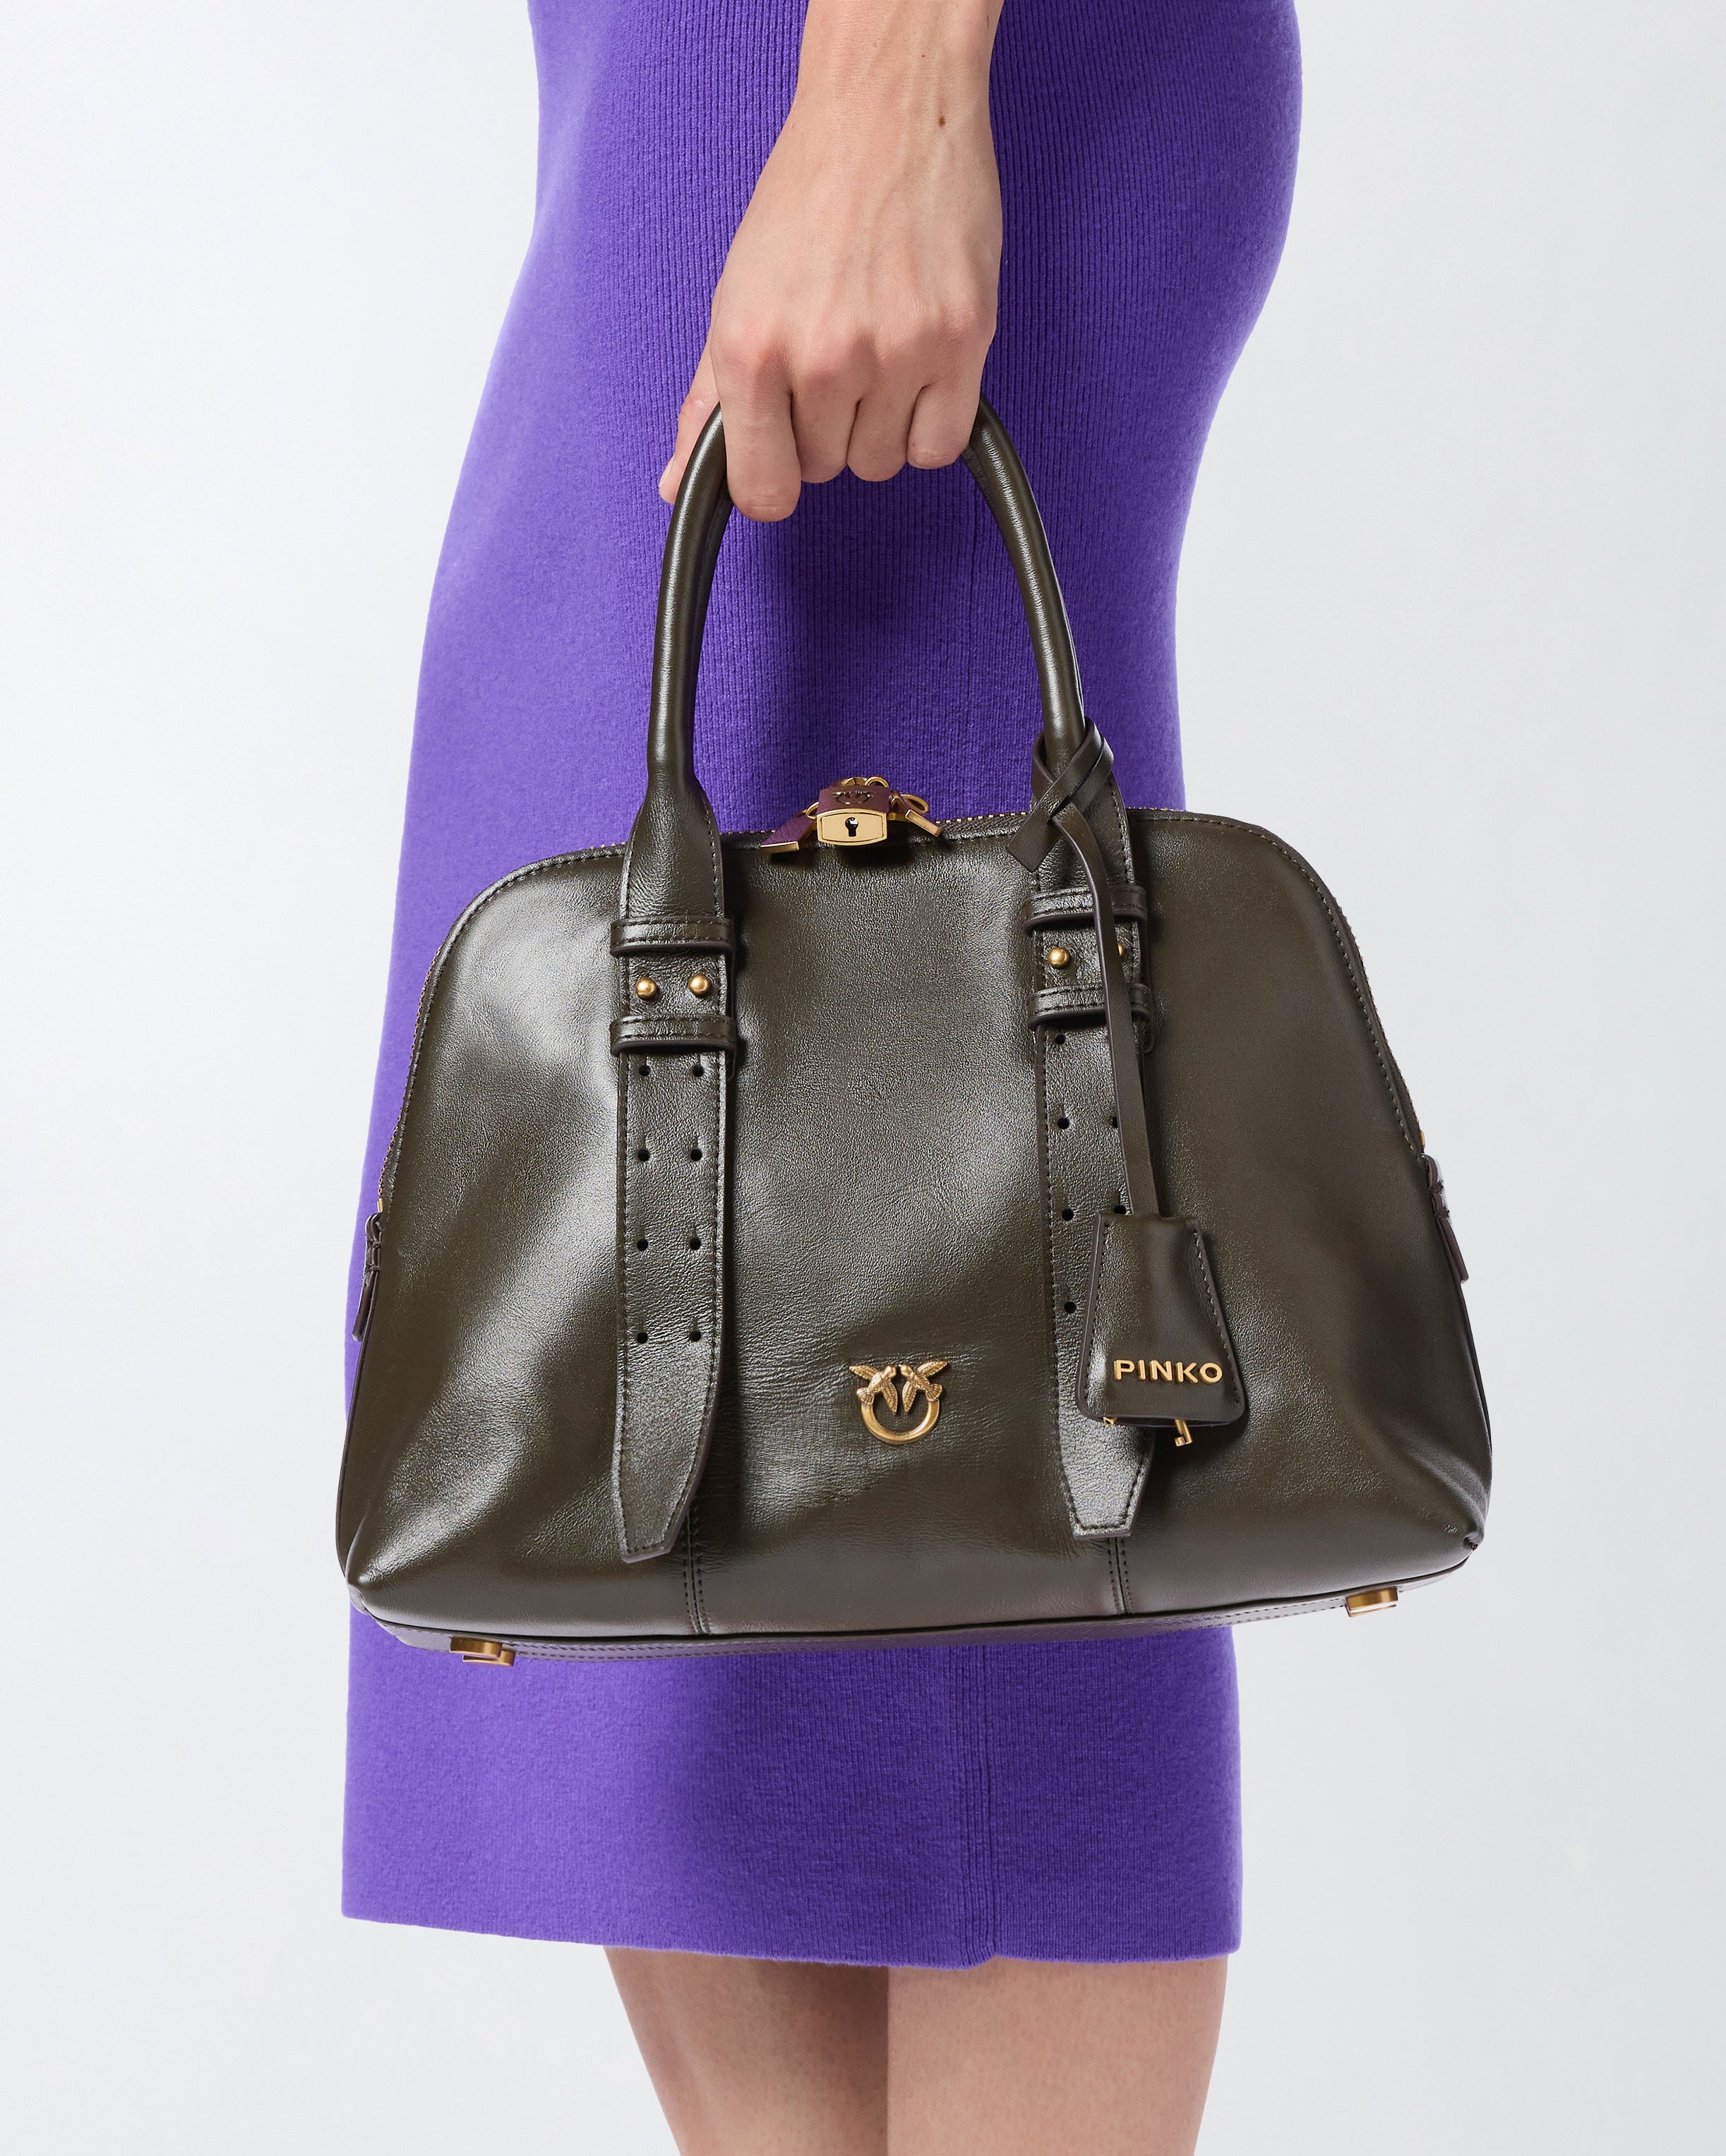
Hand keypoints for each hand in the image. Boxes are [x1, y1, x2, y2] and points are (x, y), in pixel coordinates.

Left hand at [659, 0, 1003, 520]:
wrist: (886, 109)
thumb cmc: (810, 194)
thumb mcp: (736, 295)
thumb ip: (708, 402)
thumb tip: (679, 486)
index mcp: (752, 345)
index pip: (763, 490)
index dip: (772, 480)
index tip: (782, 454)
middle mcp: (823, 354)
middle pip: (826, 470)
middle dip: (827, 428)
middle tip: (835, 353)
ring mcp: (897, 351)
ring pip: (882, 461)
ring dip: (879, 423)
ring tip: (877, 346)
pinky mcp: (961, 341)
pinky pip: (939, 445)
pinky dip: (929, 422)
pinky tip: (916, 366)